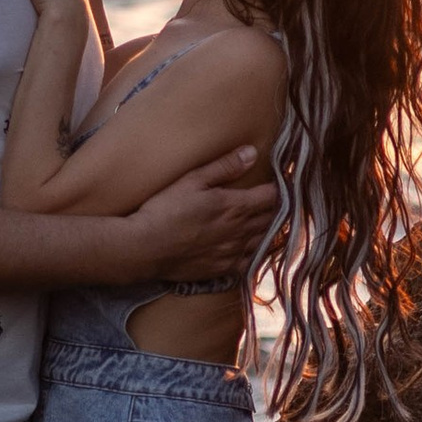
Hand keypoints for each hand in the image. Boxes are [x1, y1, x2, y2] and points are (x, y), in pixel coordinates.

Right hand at [129, 148, 278, 281]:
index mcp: (235, 206)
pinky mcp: (223, 269)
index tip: (276, 182)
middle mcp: (239, 231)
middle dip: (275, 208)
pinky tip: (250, 247)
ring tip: (266, 221)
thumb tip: (252, 153)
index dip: (276, 187)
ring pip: (264, 241)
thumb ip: (224, 167)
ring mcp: (233, 252)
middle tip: (273, 200)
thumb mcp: (191, 180)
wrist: (145, 248)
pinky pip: (250, 262)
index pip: (271, 196)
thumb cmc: (165, 210)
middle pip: (271, 218)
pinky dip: (255, 253)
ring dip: (268, 230)